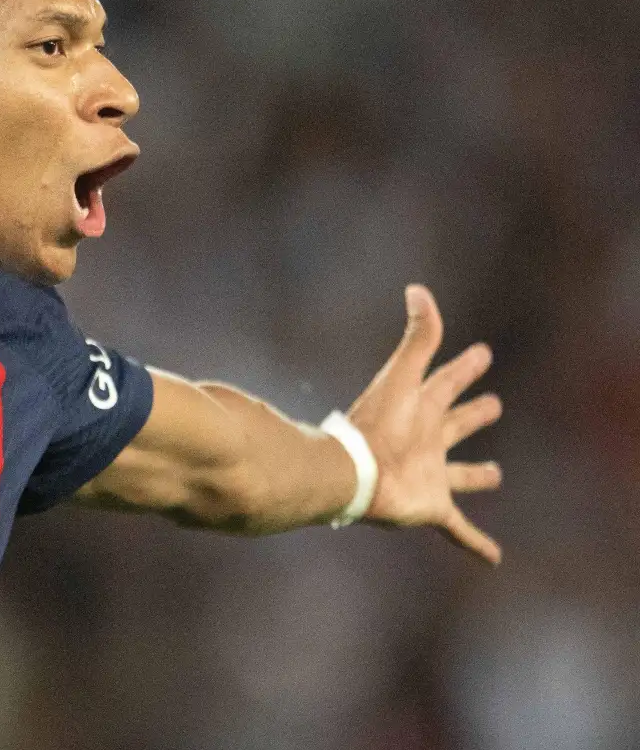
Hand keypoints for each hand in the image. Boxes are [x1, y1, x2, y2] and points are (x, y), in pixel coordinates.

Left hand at [348, 285, 504, 563]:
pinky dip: (476, 542)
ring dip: (476, 473)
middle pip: (455, 422)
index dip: (464, 366)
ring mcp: (430, 473)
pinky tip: (493, 557)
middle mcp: (427, 438)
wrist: (351, 474)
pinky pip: (459, 528)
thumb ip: (417, 337)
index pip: (447, 380)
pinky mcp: (431, 506)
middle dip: (472, 412)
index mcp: (421, 407)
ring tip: (495, 473)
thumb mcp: (402, 376)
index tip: (482, 352)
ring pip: (459, 473)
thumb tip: (419, 289)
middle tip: (493, 404)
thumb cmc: (375, 424)